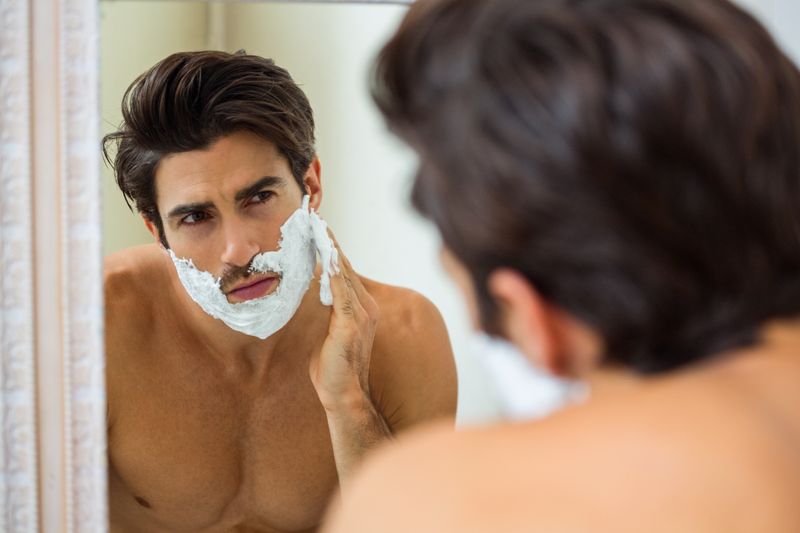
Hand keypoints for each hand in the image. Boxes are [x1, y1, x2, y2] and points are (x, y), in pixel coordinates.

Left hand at [309, 231, 379, 411]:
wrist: (344, 395)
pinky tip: (323, 251)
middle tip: (312, 214)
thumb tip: (313, 290)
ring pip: (342, 270)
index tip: (316, 224)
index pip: (342, 269)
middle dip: (327, 238)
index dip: (329, 246)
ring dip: (328, 246)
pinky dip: (332, 267)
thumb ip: (327, 309)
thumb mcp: (329, 331)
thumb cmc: (333, 368)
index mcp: (361, 306)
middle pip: (343, 263)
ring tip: (315, 224)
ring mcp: (362, 312)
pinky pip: (340, 287)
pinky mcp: (351, 321)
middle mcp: (366, 305)